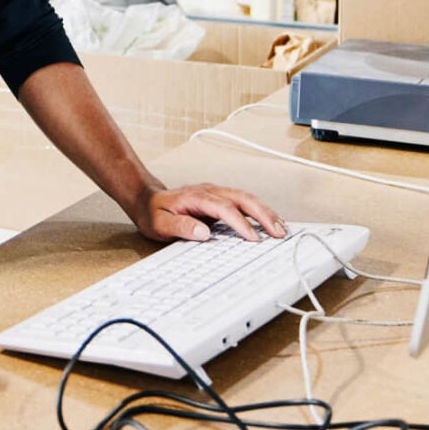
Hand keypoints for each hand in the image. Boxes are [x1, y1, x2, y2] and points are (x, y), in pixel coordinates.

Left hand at [131, 183, 287, 243]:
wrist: (147, 199)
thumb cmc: (154, 212)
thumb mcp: (161, 223)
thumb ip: (181, 226)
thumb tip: (203, 232)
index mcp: (196, 196)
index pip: (224, 208)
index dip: (240, 222)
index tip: (253, 238)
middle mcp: (210, 191)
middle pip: (242, 198)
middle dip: (263, 214)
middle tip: (278, 232)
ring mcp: (216, 193)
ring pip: (246, 198)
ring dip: (265, 212)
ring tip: (281, 228)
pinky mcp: (219, 199)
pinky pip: (243, 202)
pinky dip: (259, 211)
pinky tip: (269, 221)